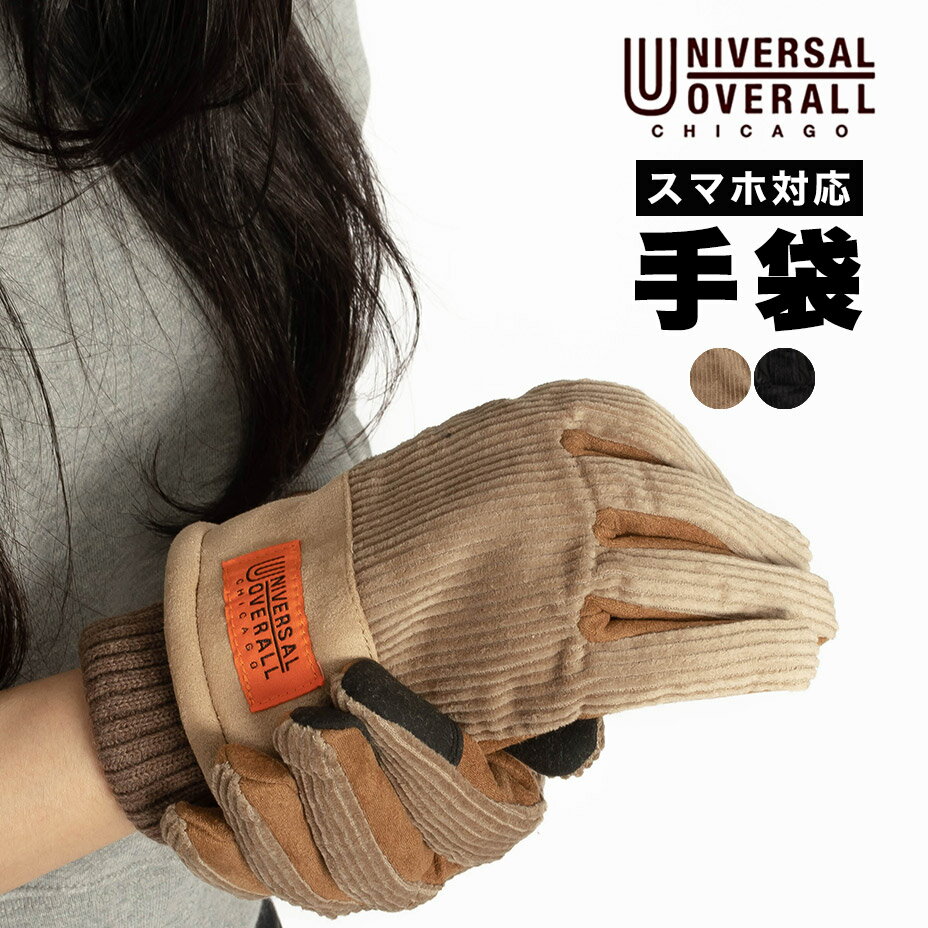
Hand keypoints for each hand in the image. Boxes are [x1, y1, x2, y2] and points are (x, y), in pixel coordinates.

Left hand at [162, 660, 598, 912]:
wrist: (297, 688)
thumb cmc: (374, 667)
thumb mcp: (443, 658)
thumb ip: (500, 681)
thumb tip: (566, 714)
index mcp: (483, 806)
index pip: (485, 813)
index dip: (425, 756)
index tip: (361, 685)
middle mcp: (428, 853)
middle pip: (401, 852)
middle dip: (346, 785)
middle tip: (302, 721)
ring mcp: (358, 876)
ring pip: (326, 877)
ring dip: (278, 818)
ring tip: (243, 758)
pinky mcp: (296, 878)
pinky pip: (256, 882)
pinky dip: (222, 845)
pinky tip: (191, 807)